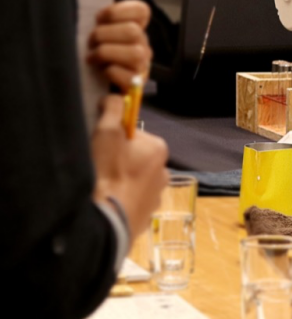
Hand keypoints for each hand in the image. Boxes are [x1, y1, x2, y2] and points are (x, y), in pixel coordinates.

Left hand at [87, 0, 152, 90]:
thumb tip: (92, 17)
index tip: (99, 19)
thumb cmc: (90, 59)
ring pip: (135, 53)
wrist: (91, 91)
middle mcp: (142, 46)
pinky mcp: (135, 85)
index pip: (142, 11)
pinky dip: (112, 72)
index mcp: (134, 30)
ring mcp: (141, 66)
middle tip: (90, 42)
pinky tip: (103, 71)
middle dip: (104, 35)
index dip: (118, 11)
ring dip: (107, 53)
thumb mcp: (94, 37)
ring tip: (93, 57)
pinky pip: (129, 76)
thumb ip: (98, 24)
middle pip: (133, 31)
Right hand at [91, 96, 168, 237]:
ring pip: (134, 182)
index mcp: (158, 149)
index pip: (135, 136)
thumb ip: (113, 110)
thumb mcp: (106, 132)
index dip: (115, 139)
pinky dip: (121, 201)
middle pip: (135, 159)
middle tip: (99, 168)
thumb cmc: (107, 173)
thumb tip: (116, 98)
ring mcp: (157, 196)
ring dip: (120, 182)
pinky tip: (108, 203)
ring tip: (102, 187)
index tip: (101, 147)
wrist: (106, 220)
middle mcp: (164, 172)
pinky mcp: (147, 216)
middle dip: (119, 161)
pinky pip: (132, 202)